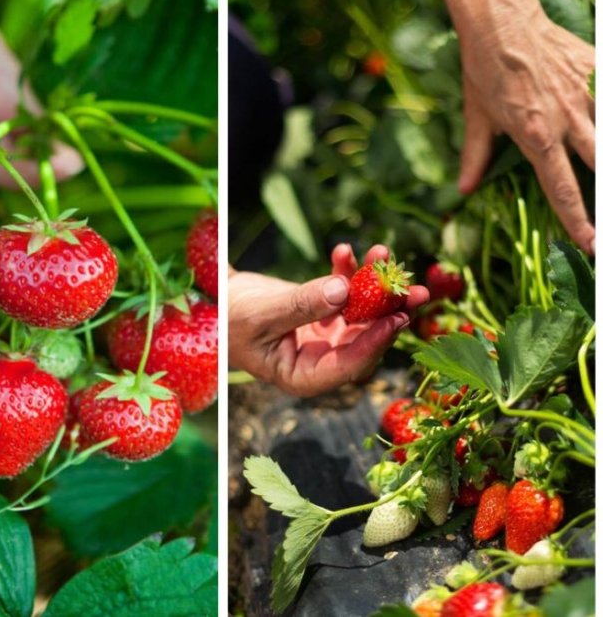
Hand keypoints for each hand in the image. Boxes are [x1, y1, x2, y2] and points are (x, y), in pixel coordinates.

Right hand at [228, 244, 429, 396]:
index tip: (397, 317)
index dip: (375, 342)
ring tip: (383, 253)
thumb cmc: (225, 321)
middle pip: (366, 338)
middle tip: (415, 290)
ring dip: (374, 285)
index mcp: (304, 376)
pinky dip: (346, 271)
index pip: (349, 365)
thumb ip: (302, 306)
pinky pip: (343, 292)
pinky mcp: (321, 312)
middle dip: (390, 311)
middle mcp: (321, 359)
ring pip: (361, 313)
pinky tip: (344, 250)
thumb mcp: (261, 316)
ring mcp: (324, 335)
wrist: (210, 303)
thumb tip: (344, 291)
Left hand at [447, 0, 594, 252]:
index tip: (591, 245)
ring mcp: (587, 96)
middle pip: (601, 167)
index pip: (562, 189)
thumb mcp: (477, 117)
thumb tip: (464, 189)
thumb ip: (476, 156)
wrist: (502, 23)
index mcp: (536, 138)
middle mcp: (568, 121)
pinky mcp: (598, 72)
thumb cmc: (486, 71)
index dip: (577, 221)